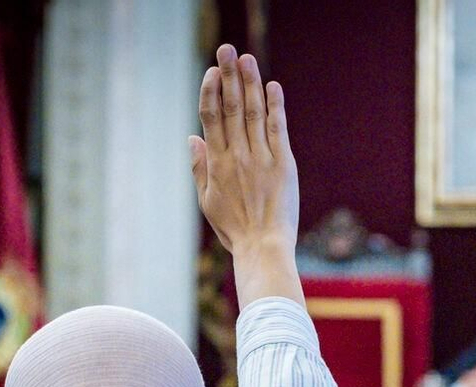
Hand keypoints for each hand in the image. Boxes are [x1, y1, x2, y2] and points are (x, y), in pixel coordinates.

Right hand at [189, 44, 302, 304]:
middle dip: (228, 76)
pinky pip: (277, 128)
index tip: (211, 72)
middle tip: (227, 50)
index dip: (210, 91)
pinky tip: (272, 87)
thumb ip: (200, 167)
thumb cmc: (235, 229)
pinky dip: (274, 106)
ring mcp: (260, 158)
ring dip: (250, 83)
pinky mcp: (283, 164)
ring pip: (252, 112)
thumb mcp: (207, 201)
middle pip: (230, 107)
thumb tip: (192, 137)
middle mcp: (236, 155)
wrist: (263, 247)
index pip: (210, 117)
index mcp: (216, 163)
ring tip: (247, 59)